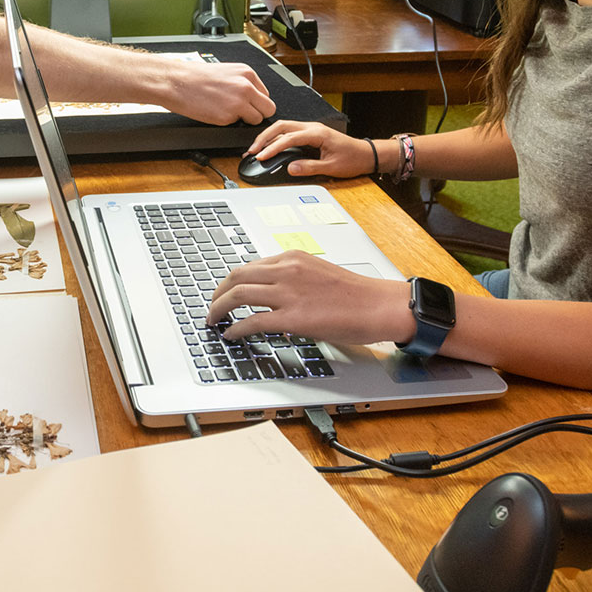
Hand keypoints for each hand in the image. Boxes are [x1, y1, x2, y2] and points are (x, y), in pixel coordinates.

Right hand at [160, 59, 273, 126]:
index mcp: (247, 73)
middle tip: (242, 113)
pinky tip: (215, 112)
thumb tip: (252, 97)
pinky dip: (228, 122)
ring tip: (226, 112)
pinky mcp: (228, 116)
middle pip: (268, 109)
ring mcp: (239, 102)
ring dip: (244, 120)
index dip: (255, 102)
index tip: (246, 104)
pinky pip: (237, 125)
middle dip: (256, 113)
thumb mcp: (226, 72)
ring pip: (257, 120)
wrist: (176, 82)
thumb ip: (242, 83)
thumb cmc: (194, 77)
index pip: (266, 94)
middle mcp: (247, 86)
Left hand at [204, 251, 413, 346]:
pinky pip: (252, 320)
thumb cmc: (356, 294)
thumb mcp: (318, 273)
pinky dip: (236, 328)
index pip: (251, 265)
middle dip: (218, 292)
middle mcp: (286, 270)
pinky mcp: (292, 317)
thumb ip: (294, 278)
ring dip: (219, 309)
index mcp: (293, 258)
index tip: (226, 291)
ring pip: (238, 295)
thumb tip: (274, 294)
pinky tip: (231, 334)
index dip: (232, 280)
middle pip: (236, 276)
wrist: (378, 305)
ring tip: (213, 320)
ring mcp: (288, 293)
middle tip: (212, 306)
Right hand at [245, 120, 386, 178]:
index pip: (289, 137)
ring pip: (283, 126)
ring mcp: (311, 129)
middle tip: (252, 150)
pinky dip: (277, 138)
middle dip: (264, 137)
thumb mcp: (331, 167)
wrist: (366, 154)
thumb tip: (291, 168)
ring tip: (256, 148)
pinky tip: (270, 146)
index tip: (262, 156)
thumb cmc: (353, 158)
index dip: (273, 147)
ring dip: (268, 136)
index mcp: (317, 133)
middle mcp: (313, 127)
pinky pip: (289, 131)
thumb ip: (310, 167)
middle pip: (281, 126)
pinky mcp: (310, 133)